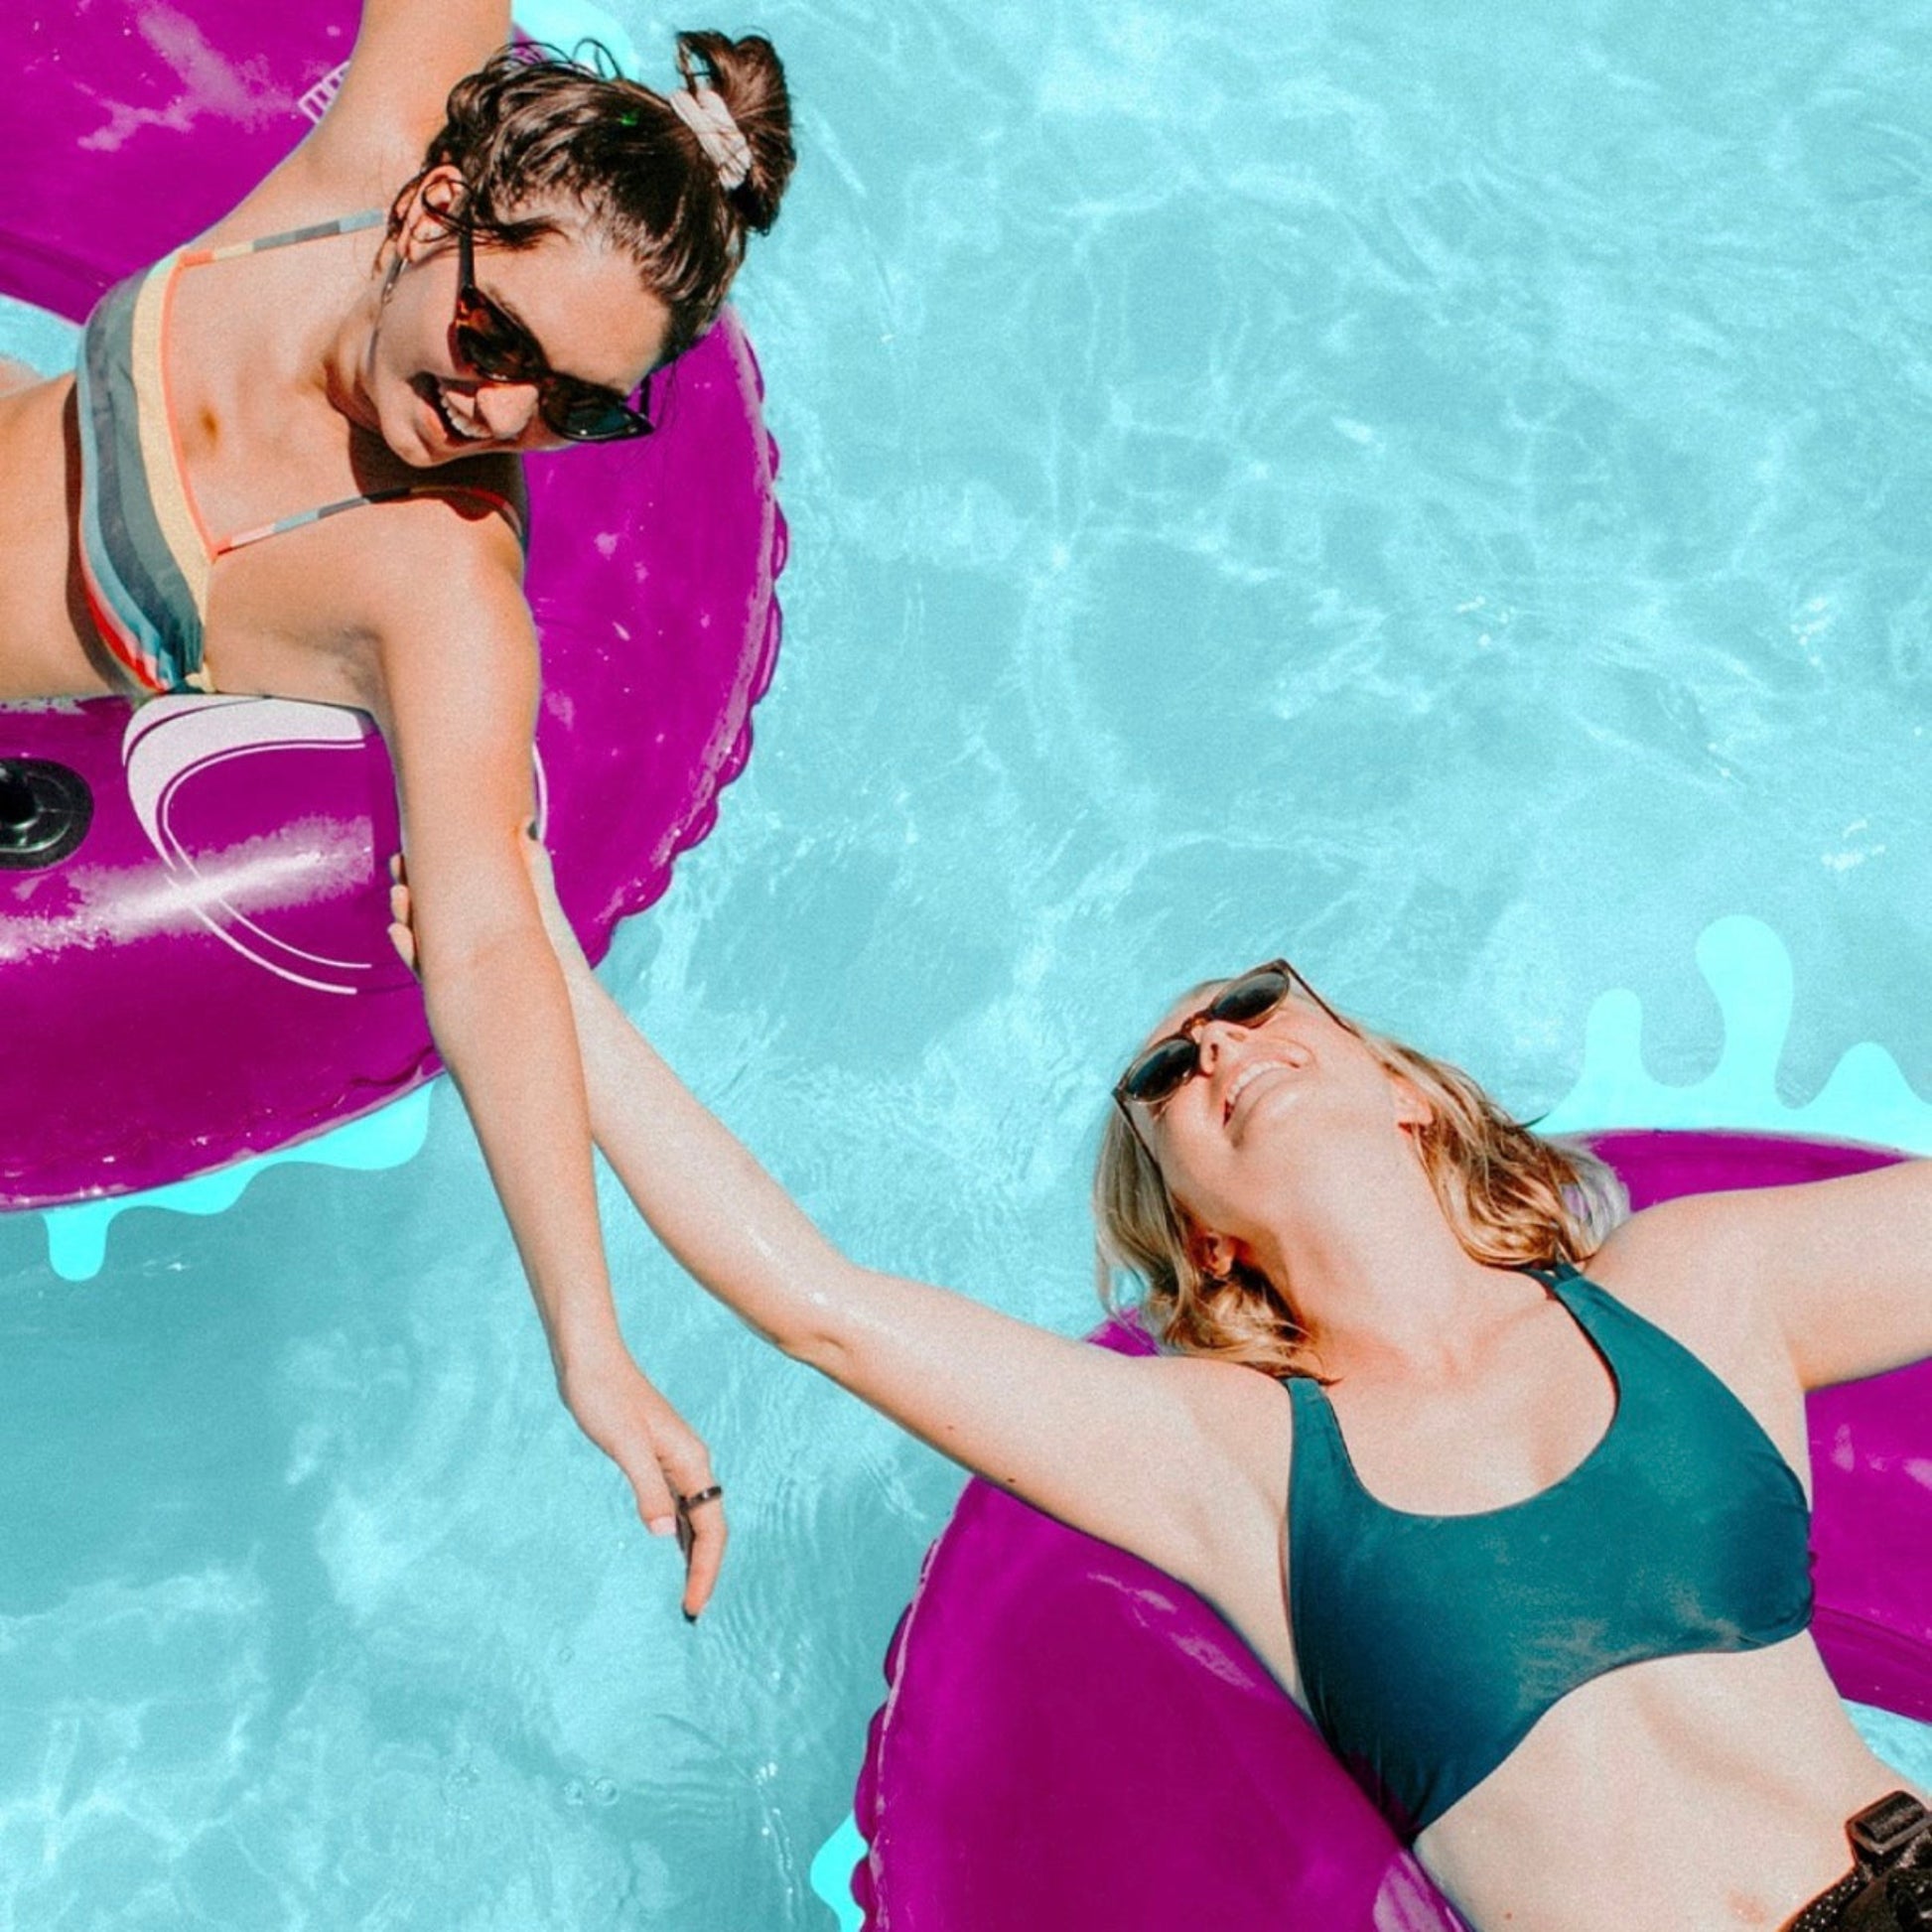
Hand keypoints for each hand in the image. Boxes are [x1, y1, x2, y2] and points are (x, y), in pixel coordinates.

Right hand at [387, 833, 590, 981]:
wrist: (570, 1015)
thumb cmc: (560, 962)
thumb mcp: (542, 908)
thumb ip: (532, 870)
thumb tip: (525, 823)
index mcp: (486, 926)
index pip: (449, 894)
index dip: (429, 874)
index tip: (412, 850)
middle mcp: (470, 948)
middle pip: (430, 913)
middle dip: (410, 889)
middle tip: (397, 865)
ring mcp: (462, 971)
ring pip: (423, 940)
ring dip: (406, 916)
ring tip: (398, 894)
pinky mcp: (457, 994)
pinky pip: (427, 970)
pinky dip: (411, 952)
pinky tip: (398, 932)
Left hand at [561, 1352, 728, 1618]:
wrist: (590, 1359)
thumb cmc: (603, 1397)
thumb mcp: (624, 1445)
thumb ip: (647, 1488)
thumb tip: (664, 1534)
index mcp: (691, 1460)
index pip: (711, 1527)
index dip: (706, 1570)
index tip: (692, 1607)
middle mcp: (691, 1461)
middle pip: (710, 1525)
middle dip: (705, 1569)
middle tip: (691, 1610)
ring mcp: (675, 1459)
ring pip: (697, 1516)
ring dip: (695, 1553)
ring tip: (688, 1590)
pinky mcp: (657, 1457)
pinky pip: (680, 1503)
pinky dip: (681, 1532)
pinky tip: (672, 1546)